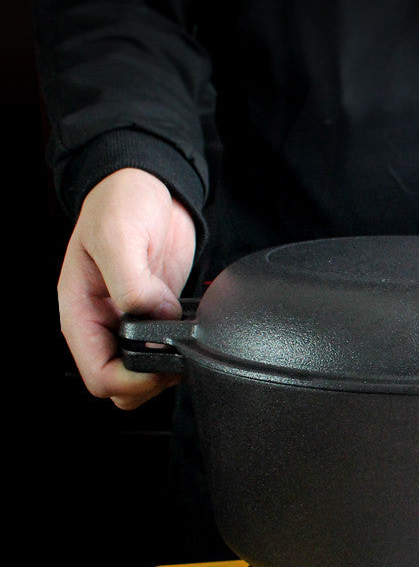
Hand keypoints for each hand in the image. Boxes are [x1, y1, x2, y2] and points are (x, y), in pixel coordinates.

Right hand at [57, 168, 196, 409]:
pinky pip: (165, 345)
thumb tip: (153, 318)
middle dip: (150, 380)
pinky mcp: (157, 310)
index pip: (97, 374)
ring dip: (166, 366)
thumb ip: (132, 284)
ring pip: (143, 370)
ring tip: (185, 342)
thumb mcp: (118, 236)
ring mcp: (130, 318)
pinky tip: (191, 330)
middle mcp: (103, 320)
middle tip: (177, 356)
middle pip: (121, 382)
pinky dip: (180, 347)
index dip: (130, 381)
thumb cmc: (121, 201)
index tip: (158, 365)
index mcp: (80, 310)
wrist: (150, 184)